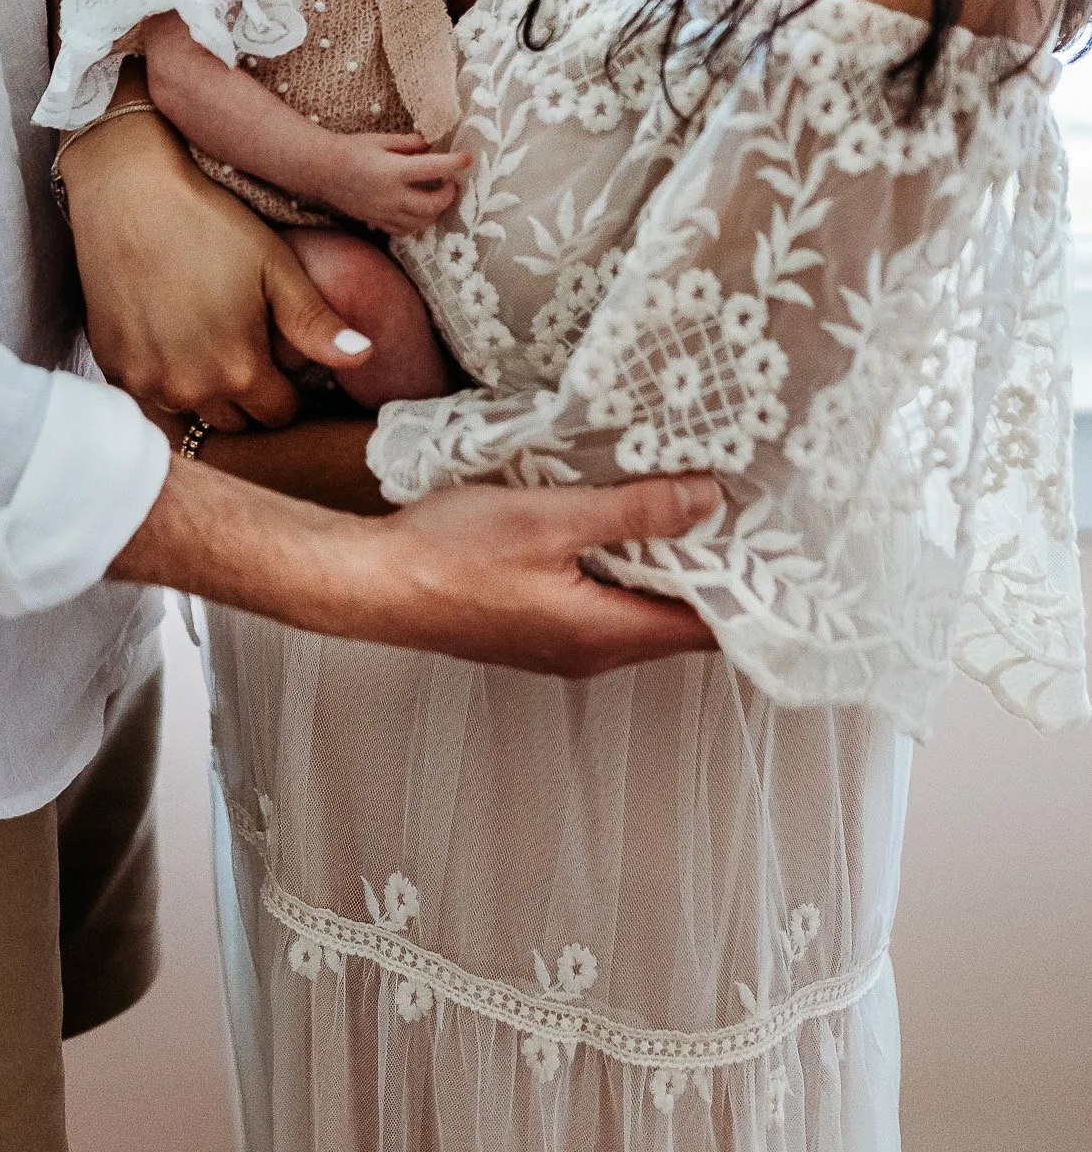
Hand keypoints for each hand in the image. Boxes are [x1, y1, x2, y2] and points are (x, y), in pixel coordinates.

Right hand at [59, 103, 360, 430]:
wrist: (127, 194)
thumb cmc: (208, 222)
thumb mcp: (275, 267)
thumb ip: (316, 323)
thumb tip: (363, 356)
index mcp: (239, 372)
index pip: (280, 414)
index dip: (289, 386)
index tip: (283, 354)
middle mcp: (189, 389)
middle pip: (236, 419)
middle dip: (248, 392)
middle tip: (246, 341)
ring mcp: (145, 381)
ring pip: (190, 408)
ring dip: (203, 387)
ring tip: (207, 335)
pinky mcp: (112, 365)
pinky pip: (149, 390)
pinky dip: (163, 373)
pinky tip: (169, 330)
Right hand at [324, 131, 471, 234]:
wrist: (322, 170)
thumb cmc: (351, 149)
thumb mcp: (381, 140)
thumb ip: (408, 143)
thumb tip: (429, 145)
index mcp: (394, 171)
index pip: (434, 168)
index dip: (454, 163)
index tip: (467, 158)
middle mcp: (391, 196)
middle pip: (432, 204)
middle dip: (448, 195)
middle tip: (452, 184)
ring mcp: (384, 212)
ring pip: (421, 222)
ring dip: (435, 211)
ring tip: (438, 197)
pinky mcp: (377, 221)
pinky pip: (404, 230)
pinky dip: (417, 223)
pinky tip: (419, 211)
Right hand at [354, 475, 721, 674]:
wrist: (371, 584)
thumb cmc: (449, 557)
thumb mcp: (551, 518)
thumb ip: (633, 512)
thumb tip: (707, 500)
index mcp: (604, 636)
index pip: (706, 632)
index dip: (748, 596)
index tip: (780, 549)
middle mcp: (590, 652)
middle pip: (675, 621)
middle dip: (712, 572)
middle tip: (744, 513)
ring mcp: (560, 642)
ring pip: (636, 607)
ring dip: (664, 565)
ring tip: (691, 507)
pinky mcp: (534, 623)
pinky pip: (600, 599)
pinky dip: (623, 565)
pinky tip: (618, 521)